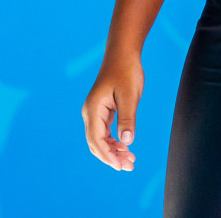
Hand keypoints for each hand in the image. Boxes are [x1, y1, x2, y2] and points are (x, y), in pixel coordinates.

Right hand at [81, 53, 143, 170]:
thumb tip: (127, 142)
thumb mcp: (129, 95)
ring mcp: (95, 113)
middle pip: (96, 143)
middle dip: (111, 157)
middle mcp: (90, 113)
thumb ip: (127, 118)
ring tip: (131, 161)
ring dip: (113, 152)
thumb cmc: (126, 71)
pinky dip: (115, 143)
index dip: (107, 155)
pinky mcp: (103, 112)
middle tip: (130, 166)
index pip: (96, 140)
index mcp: (93, 109)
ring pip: (101, 140)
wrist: (123, 54)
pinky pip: (105, 133)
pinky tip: (127, 148)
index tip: (120, 166)